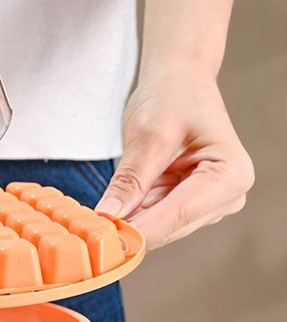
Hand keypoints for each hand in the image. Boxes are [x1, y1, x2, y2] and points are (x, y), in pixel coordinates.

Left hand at [96, 70, 253, 249]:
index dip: (138, 230)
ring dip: (129, 223)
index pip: (177, 214)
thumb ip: (130, 180)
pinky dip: (132, 216)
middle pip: (170, 227)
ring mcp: (209, 204)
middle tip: (91, 231)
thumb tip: (108, 216)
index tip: (104, 240)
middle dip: (131, 229)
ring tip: (97, 218)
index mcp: (230, 175)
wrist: (181, 80)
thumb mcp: (149, 135)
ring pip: (159, 228)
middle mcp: (228, 196)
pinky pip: (154, 219)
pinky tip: (111, 210)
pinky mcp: (189, 205)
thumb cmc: (173, 97)